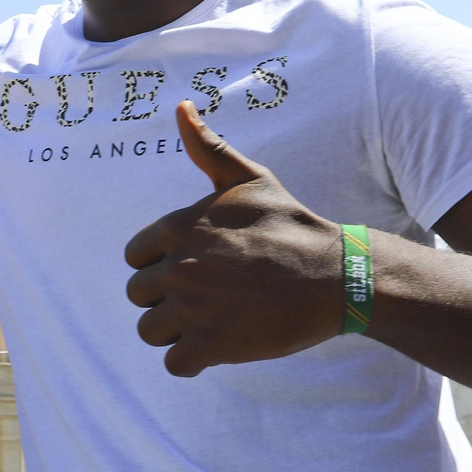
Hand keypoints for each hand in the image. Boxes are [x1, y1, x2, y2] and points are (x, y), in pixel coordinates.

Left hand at [124, 100, 345, 376]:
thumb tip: (180, 107)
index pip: (134, 256)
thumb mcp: (250, 179)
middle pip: (138, 295)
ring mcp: (191, 309)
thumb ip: (209, 148)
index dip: (161, 263)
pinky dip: (194, 361)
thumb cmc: (292, 226)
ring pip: (150, 331)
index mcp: (176, 228)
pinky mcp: (210, 347)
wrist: (336, 277)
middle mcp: (176, 267)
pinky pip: (175, 364)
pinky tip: (220, 345)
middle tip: (209, 295)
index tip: (197, 266)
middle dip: (166, 299)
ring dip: (176, 332)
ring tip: (213, 320)